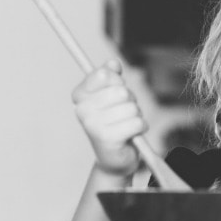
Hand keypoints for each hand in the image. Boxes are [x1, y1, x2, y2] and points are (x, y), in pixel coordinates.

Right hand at [72, 59, 147, 176]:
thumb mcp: (112, 96)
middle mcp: (82, 109)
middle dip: (131, 101)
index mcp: (79, 95)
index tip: (115, 95)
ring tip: (127, 125)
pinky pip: (137, 123)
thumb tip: (112, 63)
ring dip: (136, 116)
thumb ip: (111, 77)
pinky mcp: (107, 139)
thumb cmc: (115, 123)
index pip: (105, 74)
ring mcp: (93, 125)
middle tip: (124, 113)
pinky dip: (141, 128)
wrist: (115, 158)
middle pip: (122, 91)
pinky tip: (132, 135)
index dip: (118, 82)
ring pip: (132, 108)